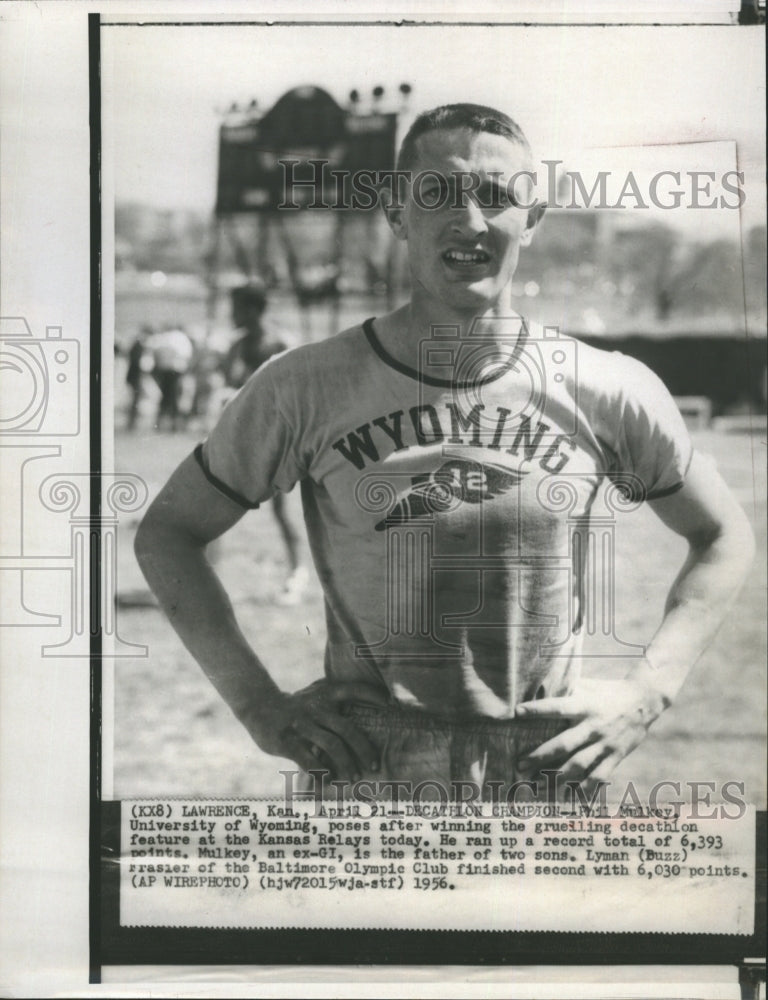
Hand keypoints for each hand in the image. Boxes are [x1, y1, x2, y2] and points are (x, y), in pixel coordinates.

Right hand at [244, 678, 389, 780]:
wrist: (259, 706)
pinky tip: (328, 781)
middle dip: (364, 750)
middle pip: (347, 729)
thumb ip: (335, 703)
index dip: (372, 694)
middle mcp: (315, 708)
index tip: (389, 703)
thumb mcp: (316, 695)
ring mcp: (301, 724)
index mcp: (325, 694)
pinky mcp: (287, 741)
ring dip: (346, 764)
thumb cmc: (297, 706)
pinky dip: (322, 773)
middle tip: (375, 766)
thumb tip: (364, 725)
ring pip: (331, 745)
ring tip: (354, 778)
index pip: (353, 690)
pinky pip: (309, 760)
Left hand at [514, 675, 667, 797]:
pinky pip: (599, 777)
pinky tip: (570, 798)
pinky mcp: (616, 756)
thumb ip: (566, 691)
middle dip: (540, 756)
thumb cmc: (607, 691)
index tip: (517, 712)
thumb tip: (537, 689)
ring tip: (538, 784)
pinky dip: (584, 789)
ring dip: (557, 777)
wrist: (644, 700)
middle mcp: (594, 726)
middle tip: (520, 764)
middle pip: (564, 744)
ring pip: (578, 765)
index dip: (538, 710)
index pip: (558, 707)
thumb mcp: (587, 687)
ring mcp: (605, 744)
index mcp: (585, 705)